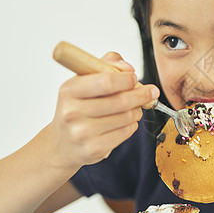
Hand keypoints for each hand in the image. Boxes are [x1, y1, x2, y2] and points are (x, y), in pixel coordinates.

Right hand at [48, 52, 159, 168]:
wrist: (63, 143)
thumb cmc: (78, 106)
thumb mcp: (85, 80)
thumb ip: (106, 64)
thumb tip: (128, 68)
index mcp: (69, 90)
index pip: (105, 81)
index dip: (126, 79)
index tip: (134, 78)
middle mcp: (72, 112)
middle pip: (120, 101)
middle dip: (141, 94)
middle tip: (150, 92)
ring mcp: (82, 133)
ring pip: (126, 116)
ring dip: (137, 110)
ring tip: (134, 108)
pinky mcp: (94, 149)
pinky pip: (126, 132)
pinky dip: (132, 125)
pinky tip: (125, 122)